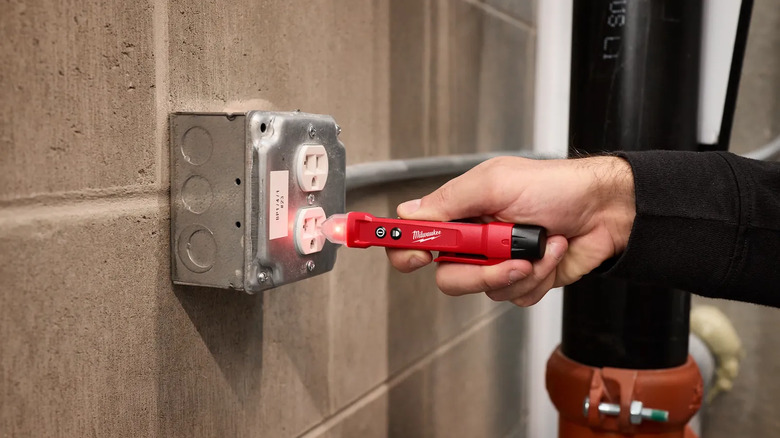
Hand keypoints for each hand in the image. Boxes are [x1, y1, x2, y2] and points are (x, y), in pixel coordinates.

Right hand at [385, 156, 635, 305]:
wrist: (605, 209)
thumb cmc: (557, 186)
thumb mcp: (497, 182)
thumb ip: (451, 200)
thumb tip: (409, 213)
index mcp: (462, 212)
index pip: (417, 236)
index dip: (406, 249)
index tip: (416, 256)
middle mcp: (475, 241)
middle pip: (449, 277)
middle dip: (480, 273)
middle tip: (505, 256)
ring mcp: (498, 263)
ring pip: (486, 292)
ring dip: (521, 270)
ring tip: (542, 243)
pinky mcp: (524, 280)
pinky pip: (516, 297)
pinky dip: (539, 277)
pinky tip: (552, 253)